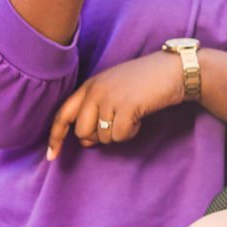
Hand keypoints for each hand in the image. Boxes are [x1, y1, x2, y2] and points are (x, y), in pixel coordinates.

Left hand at [46, 52, 187, 159]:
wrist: (175, 71)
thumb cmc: (147, 81)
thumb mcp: (114, 89)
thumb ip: (96, 109)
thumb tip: (85, 140)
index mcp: (89, 86)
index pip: (63, 115)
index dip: (55, 137)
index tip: (52, 156)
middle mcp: (95, 91)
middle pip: (83, 132)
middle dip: (99, 137)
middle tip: (117, 127)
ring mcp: (110, 99)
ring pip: (103, 137)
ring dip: (119, 134)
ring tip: (133, 117)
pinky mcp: (127, 107)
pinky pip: (121, 136)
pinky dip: (132, 133)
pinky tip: (140, 119)